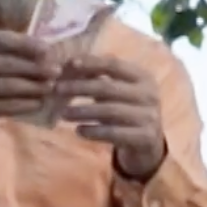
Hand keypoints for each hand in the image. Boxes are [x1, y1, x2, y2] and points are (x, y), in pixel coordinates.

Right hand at [0, 31, 56, 141]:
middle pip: (8, 63)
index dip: (28, 44)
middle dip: (35, 67)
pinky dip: (24, 104)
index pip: (2, 39)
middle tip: (56, 71)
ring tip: (49, 87)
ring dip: (33, 87)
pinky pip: (5, 105)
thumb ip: (2, 52)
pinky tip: (37, 103)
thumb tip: (43, 50)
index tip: (48, 49)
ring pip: (9, 85)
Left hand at [56, 55, 166, 180]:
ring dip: (83, 111)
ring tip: (64, 114)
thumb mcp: (119, 92)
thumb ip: (100, 78)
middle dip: (80, 87)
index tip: (69, 64)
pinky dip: (94, 131)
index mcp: (143, 77)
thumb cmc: (128, 111)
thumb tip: (70, 64)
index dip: (91, 63)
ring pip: (110, 111)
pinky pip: (114, 133)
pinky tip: (78, 131)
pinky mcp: (145, 137)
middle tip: (57, 90)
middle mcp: (149, 95)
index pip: (114, 65)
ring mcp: (149, 116)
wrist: (150, 143)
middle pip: (108, 88)